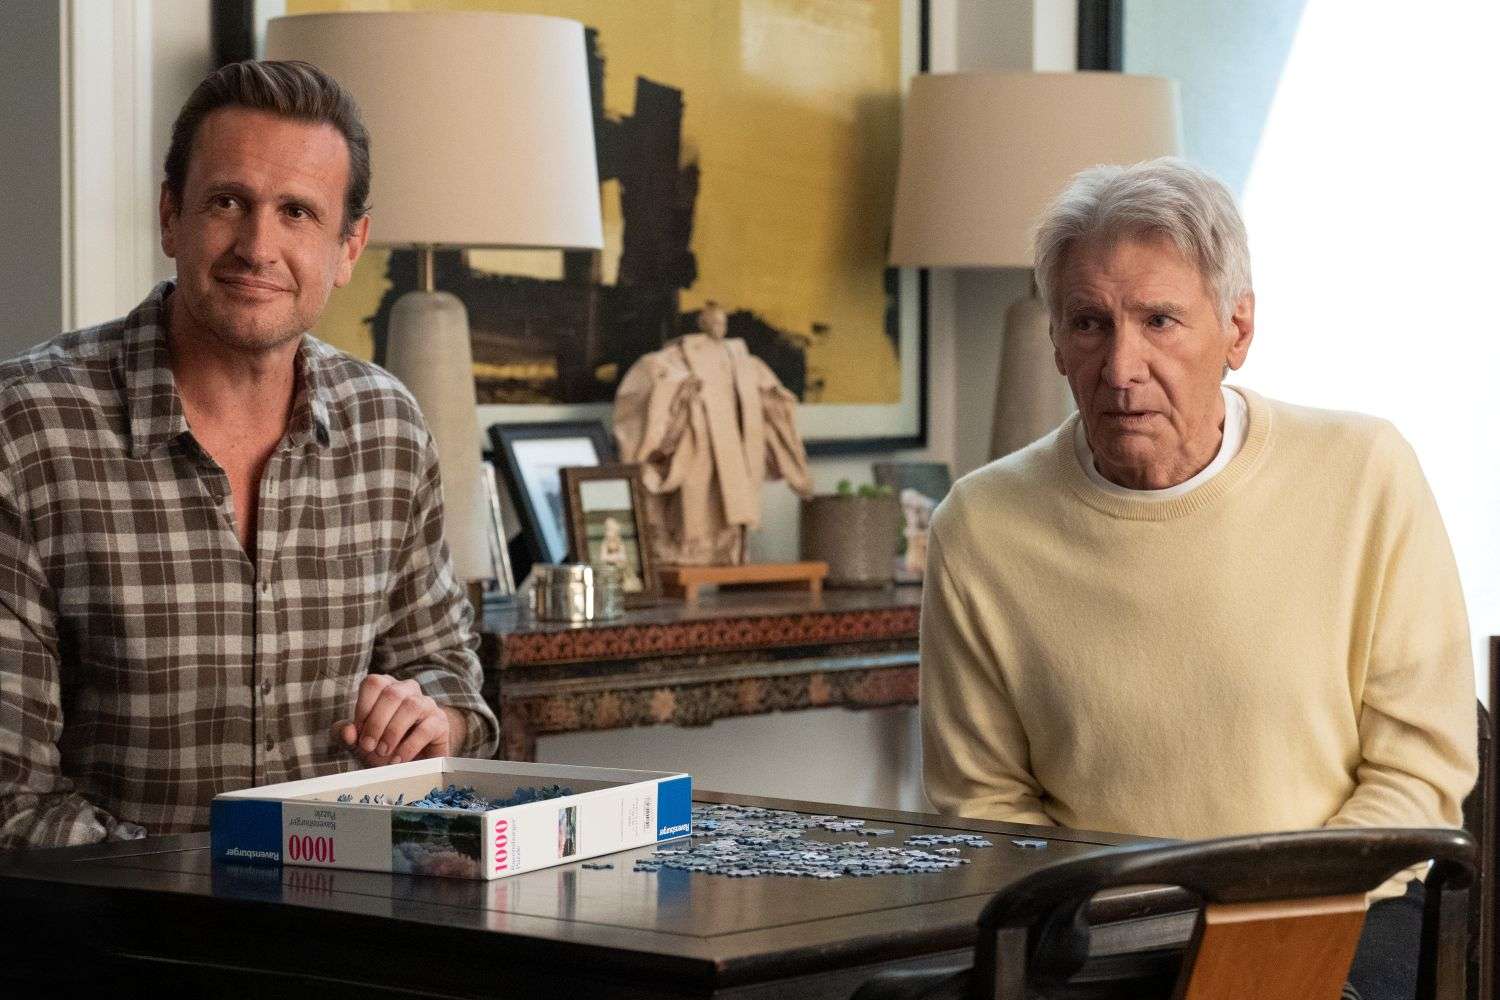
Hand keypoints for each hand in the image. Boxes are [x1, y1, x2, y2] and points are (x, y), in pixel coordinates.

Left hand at [331, 675, 466, 765]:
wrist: (408, 765)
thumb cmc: (380, 746)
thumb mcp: (356, 741)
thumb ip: (344, 734)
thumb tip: (347, 731)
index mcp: (386, 687)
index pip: (374, 683)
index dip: (363, 707)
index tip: (357, 733)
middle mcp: (408, 690)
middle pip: (392, 693)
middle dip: (376, 722)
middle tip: (368, 746)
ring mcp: (427, 704)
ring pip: (412, 706)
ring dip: (393, 732)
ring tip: (383, 752)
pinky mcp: (440, 723)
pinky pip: (427, 728)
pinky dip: (409, 746)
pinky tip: (398, 759)